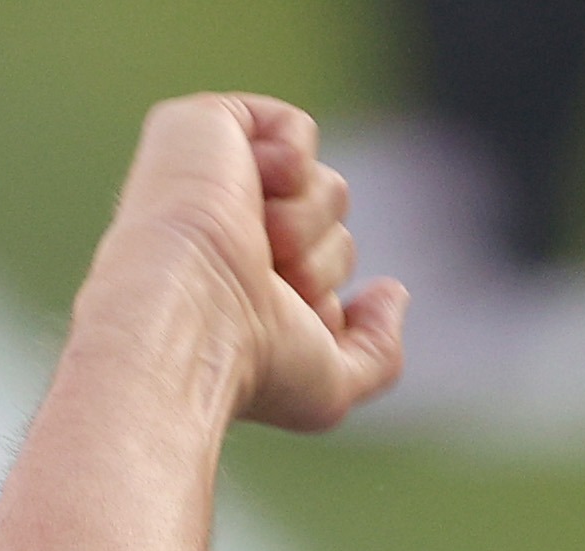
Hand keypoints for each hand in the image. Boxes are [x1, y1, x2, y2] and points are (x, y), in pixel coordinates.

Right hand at [83, 93, 405, 432]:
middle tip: (263, 278)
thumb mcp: (330, 389)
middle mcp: (226, 232)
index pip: (329, 275)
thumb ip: (378, 351)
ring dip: (306, 223)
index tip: (277, 323)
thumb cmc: (250, 362)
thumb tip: (393, 292)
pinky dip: (290, 160)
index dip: (322, 300)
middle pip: (335, 229)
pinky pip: (296, 128)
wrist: (191, 314)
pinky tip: (246, 183)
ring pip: (329, 186)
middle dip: (318, 261)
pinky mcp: (202, 127)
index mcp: (243, 285)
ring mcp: (212, 180)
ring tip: (250, 241)